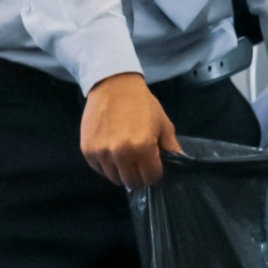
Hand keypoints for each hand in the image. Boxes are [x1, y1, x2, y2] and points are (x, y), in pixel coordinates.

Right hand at [81, 72, 180, 187]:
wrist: (113, 84)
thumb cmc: (141, 103)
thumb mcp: (163, 123)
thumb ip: (172, 148)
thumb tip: (181, 165)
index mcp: (142, 148)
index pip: (150, 178)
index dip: (154, 172)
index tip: (153, 163)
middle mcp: (120, 153)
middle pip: (132, 182)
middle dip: (139, 175)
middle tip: (139, 161)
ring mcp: (101, 152)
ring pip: (114, 178)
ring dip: (121, 171)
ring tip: (124, 155)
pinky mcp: (87, 150)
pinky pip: (99, 169)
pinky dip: (107, 165)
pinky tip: (111, 150)